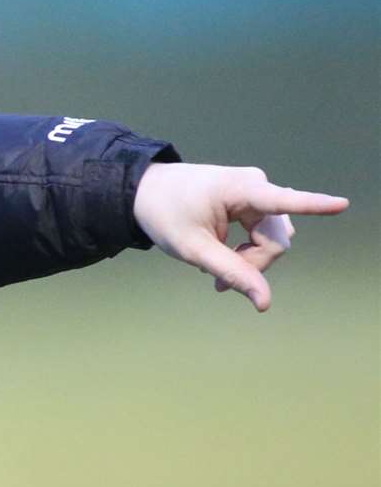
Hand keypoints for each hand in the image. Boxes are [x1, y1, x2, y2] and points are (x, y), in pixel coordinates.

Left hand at [132, 162, 348, 311]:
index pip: (283, 201)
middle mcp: (256, 184)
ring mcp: (257, 190)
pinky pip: (264, 232)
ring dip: (249, 259)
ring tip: (215, 270)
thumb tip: (265, 302)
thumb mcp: (194, 250)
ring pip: (271, 240)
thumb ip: (232, 273)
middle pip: (275, 240)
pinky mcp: (254, 198)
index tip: (343, 204)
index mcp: (240, 189)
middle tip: (216, 283)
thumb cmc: (164, 215)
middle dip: (251, 265)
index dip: (315, 206)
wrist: (144, 191)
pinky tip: (225, 257)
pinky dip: (247, 249)